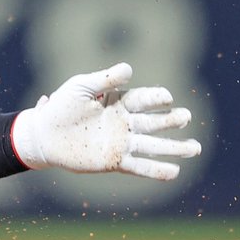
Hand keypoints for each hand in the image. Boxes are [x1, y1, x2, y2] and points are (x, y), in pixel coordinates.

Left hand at [10, 62, 200, 180]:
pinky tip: (175, 172)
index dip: (156, 98)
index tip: (167, 97)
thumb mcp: (81, 87)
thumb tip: (130, 68)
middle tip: (187, 117)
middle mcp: (124, 123)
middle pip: (154, 122)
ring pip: (153, 145)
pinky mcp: (114, 161)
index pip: (143, 99)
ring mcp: (121, 143)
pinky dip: (156, 170)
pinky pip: (139, 166)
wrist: (44, 134)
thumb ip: (105, 79)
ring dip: (174, 148)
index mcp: (118, 102)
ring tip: (196, 148)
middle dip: (171, 120)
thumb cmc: (61, 106)